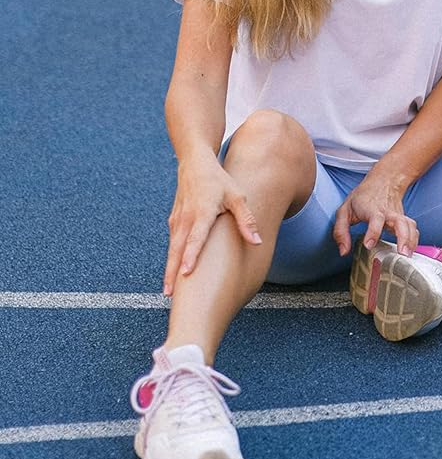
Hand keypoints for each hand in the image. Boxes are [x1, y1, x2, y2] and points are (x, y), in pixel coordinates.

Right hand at [163, 153, 261, 294]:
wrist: (195, 163)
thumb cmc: (219, 180)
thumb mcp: (238, 196)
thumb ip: (246, 220)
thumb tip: (257, 242)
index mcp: (203, 212)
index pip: (196, 238)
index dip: (191, 256)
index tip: (186, 273)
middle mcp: (186, 218)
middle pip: (177, 249)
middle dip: (172, 273)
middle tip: (170, 295)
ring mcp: (177, 220)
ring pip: (172, 248)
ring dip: (169, 269)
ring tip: (169, 291)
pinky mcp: (174, 221)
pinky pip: (172, 243)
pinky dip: (171, 259)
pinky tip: (172, 273)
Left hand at [332, 169, 417, 257]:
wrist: (383, 181)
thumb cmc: (362, 198)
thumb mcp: (344, 211)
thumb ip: (340, 232)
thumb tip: (343, 251)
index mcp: (372, 209)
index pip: (375, 220)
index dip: (373, 232)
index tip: (369, 245)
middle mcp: (388, 212)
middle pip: (400, 222)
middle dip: (403, 237)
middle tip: (401, 253)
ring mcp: (398, 215)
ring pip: (409, 225)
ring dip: (411, 241)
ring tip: (407, 256)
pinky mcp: (404, 219)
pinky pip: (413, 229)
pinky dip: (414, 240)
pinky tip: (411, 251)